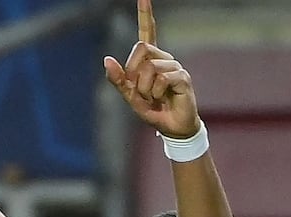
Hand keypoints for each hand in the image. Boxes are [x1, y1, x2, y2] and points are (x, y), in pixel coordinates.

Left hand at [103, 0, 200, 138]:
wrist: (172, 128)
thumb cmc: (153, 110)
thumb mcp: (130, 97)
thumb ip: (118, 80)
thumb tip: (107, 59)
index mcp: (150, 60)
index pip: (148, 32)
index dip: (145, 14)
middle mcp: (164, 59)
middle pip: (141, 48)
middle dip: (133, 72)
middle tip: (140, 91)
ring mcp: (175, 66)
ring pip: (150, 67)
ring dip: (144, 88)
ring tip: (154, 98)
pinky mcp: (183, 77)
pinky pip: (161, 79)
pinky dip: (156, 92)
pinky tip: (163, 99)